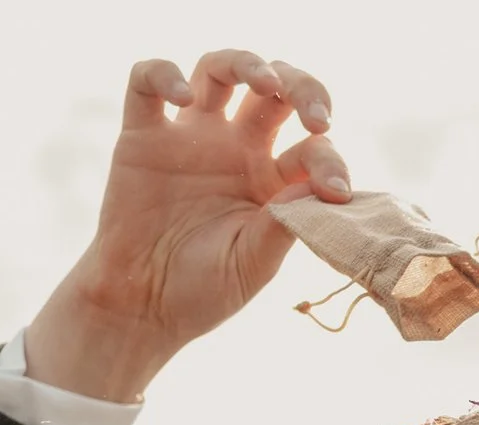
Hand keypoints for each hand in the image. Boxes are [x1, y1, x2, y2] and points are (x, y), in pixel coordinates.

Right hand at [26, 50, 353, 400]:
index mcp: (273, 180)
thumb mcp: (253, 264)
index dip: (330, 161)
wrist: (142, 306)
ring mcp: (190, 137)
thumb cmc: (203, 289)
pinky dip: (163, 75)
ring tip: (264, 82)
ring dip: (246, 63)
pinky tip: (182, 98)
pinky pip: (146, 82)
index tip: (336, 190)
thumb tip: (318, 187)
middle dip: (303, 87)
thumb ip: (283, 225)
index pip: (312, 148)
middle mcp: (237, 148)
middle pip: (275, 90)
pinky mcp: (143, 136)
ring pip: (218, 70)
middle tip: (317, 116)